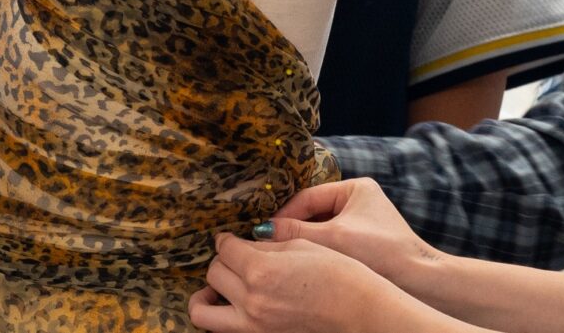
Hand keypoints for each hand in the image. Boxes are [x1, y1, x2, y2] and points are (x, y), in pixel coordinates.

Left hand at [189, 232, 428, 332]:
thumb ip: (269, 243)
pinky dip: (220, 316)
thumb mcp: (304, 247)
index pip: (224, 248)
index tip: (232, 239)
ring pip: (203, 310)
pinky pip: (223, 328)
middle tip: (235, 257)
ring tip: (217, 287)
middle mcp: (251, 299)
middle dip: (222, 261)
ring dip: (206, 294)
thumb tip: (246, 241)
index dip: (227, 239)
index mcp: (261, 270)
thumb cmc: (341, 275)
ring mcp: (253, 324)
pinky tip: (231, 304)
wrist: (360, 312)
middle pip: (214, 272)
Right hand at [266, 178, 442, 291]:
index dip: (284, 214)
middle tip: (267, 243)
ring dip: (302, 240)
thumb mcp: (335, 239)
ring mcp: (360, 221)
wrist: (419, 280)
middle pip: (312, 211)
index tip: (262, 231)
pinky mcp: (361, 241)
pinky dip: (316, 250)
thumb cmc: (382, 253)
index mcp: (356, 187)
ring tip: (281, 254)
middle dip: (292, 227)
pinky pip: (329, 241)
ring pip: (319, 227)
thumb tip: (261, 230)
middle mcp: (358, 200)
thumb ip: (296, 231)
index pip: (308, 197)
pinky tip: (302, 262)